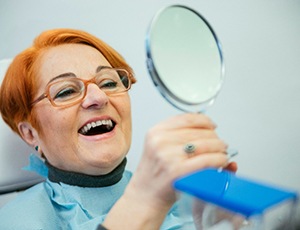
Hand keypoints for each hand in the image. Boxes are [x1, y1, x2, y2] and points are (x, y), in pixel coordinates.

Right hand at [104, 113, 235, 228]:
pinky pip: (208, 160)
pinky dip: (219, 159)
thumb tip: (205, 124)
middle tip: (220, 144)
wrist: (145, 196)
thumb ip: (177, 134)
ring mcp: (169, 156)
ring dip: (220, 148)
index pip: (187, 118)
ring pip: (207, 144)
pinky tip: (221, 161)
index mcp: (156, 132)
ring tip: (222, 153)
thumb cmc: (154, 174)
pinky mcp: (179, 170)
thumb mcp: (158, 146)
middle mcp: (161, 141)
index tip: (212, 125)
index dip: (205, 120)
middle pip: (200, 131)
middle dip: (215, 137)